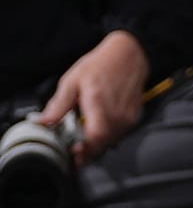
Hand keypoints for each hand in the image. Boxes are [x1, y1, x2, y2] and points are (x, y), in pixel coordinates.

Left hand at [37, 30, 148, 163]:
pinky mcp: (134, 117)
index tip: (73, 153)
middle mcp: (117, 112)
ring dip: (97, 146)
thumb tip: (42, 121)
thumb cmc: (103, 64)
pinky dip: (108, 137)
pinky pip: (120, 135)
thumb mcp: (73, 80)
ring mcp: (128, 116)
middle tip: (74, 150)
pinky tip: (99, 129)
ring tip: (85, 140)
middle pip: (103, 144)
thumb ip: (58, 104)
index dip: (85, 150)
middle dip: (87, 152)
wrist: (130, 54)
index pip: (96, 137)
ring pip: (111, 142)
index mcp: (99, 102)